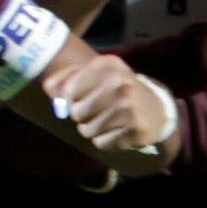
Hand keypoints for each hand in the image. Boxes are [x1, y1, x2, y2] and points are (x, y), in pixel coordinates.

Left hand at [29, 50, 180, 169]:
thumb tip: (49, 89)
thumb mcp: (93, 76)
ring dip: (92, 130)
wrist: (157, 109)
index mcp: (107, 64)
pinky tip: (119, 131)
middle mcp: (120, 82)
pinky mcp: (136, 129)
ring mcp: (129, 106)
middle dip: (81, 116)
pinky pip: (101, 143)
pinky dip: (106, 141)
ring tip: (108, 121)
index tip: (82, 98)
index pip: (68, 90)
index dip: (70, 99)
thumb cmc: (115, 91)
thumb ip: (65, 79)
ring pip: (86, 130)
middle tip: (97, 111)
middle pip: (75, 112)